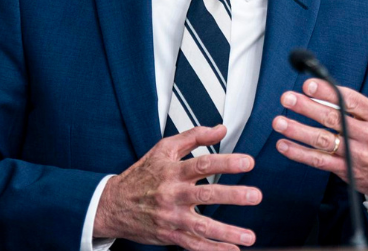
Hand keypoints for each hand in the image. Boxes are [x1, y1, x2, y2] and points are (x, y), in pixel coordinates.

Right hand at [93, 124, 261, 249]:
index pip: (203, 164)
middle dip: (233, 195)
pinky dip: (212, 250)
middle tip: (255, 195)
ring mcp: (171, 217)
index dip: (226, 162)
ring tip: (249, 235)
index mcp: (172, 171)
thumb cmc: (141, 176)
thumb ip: (193, 137)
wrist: (112, 205)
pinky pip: (193, 245)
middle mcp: (172, 194)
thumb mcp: (163, 150)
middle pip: (206, 194)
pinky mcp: (170, 235)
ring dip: (227, 232)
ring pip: (202, 225)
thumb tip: (221, 129)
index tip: (248, 162)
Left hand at [272, 60, 367, 213]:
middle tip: (287, 98)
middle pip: (334, 120)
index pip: (352, 102)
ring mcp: (356, 156)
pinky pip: (319, 161)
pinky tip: (284, 145)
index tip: (309, 85)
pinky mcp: (346, 171)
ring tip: (279, 121)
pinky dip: (300, 154)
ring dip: (298, 131)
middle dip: (307, 108)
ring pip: (323, 141)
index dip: (329, 94)